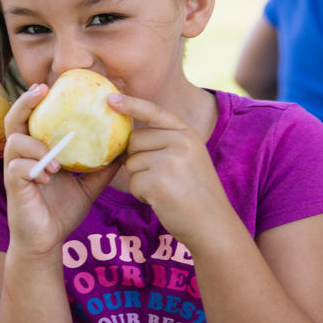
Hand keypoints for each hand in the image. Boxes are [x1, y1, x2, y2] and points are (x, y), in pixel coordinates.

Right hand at [3, 84, 119, 258]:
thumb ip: (101, 169)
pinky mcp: (12, 187)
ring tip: (57, 163)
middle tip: (41, 90)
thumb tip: (125, 150)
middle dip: (25, 102)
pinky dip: (35, 168)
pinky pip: (17, 168)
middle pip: (13, 120)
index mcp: (36, 151)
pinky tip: (50, 178)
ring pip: (15, 142)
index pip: (32, 118)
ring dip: (37, 146)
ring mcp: (14, 170)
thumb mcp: (87, 187)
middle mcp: (21, 156)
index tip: (49, 85)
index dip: (36, 100)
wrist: (46, 242)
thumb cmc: (61, 212)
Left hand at [107, 93, 230, 245]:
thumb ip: (165, 141)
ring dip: (140, 179)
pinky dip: (141, 194)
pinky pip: (133, 182)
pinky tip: (161, 200)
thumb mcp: (189, 156)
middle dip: (137, 158)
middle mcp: (180, 142)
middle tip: (160, 176)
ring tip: (165, 189)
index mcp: (187, 133)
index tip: (109, 99)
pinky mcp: (157, 182)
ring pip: (131, 163)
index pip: (154, 112)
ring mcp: (169, 162)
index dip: (131, 104)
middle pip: (135, 140)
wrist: (212, 224)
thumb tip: (126, 137)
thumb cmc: (195, 192)